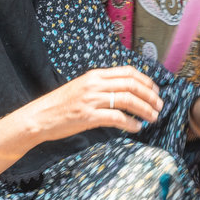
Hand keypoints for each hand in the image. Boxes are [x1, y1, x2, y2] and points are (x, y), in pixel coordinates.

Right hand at [15, 66, 162, 142]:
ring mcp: (91, 100)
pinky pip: (117, 118)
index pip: (128, 72)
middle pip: (132, 85)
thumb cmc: (61, 104)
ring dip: (145, 109)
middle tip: (159, 105)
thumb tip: (125, 93)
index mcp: (95, 75)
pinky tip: (137, 127)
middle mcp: (95, 84)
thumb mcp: (82, 88)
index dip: (146, 81)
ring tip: (153, 117)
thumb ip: (101, 87)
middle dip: (150, 96)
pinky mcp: (88, 116)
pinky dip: (131, 123)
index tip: (155, 90)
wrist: (39, 116)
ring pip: (128, 100)